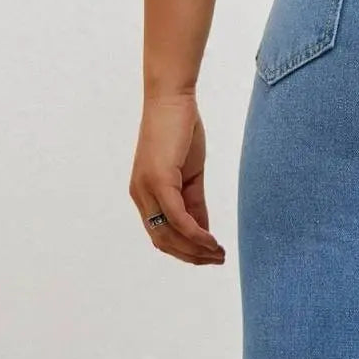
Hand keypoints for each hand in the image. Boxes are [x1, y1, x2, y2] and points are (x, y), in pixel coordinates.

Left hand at [129, 93, 224, 264]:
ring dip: (195, 249)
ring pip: (169, 234)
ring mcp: (146, 189)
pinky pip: (177, 218)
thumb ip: (194, 204)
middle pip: (164, 241)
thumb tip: (203, 232)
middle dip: (192, 256)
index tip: (209, 256)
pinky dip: (195, 233)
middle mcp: (140, 195)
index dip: (185, 251)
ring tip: (218, 254)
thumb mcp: (190, 176)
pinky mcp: (158, 180)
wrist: (172, 98)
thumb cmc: (181, 131)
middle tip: (217, 260)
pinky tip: (211, 240)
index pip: (161, 235)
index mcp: (145, 194)